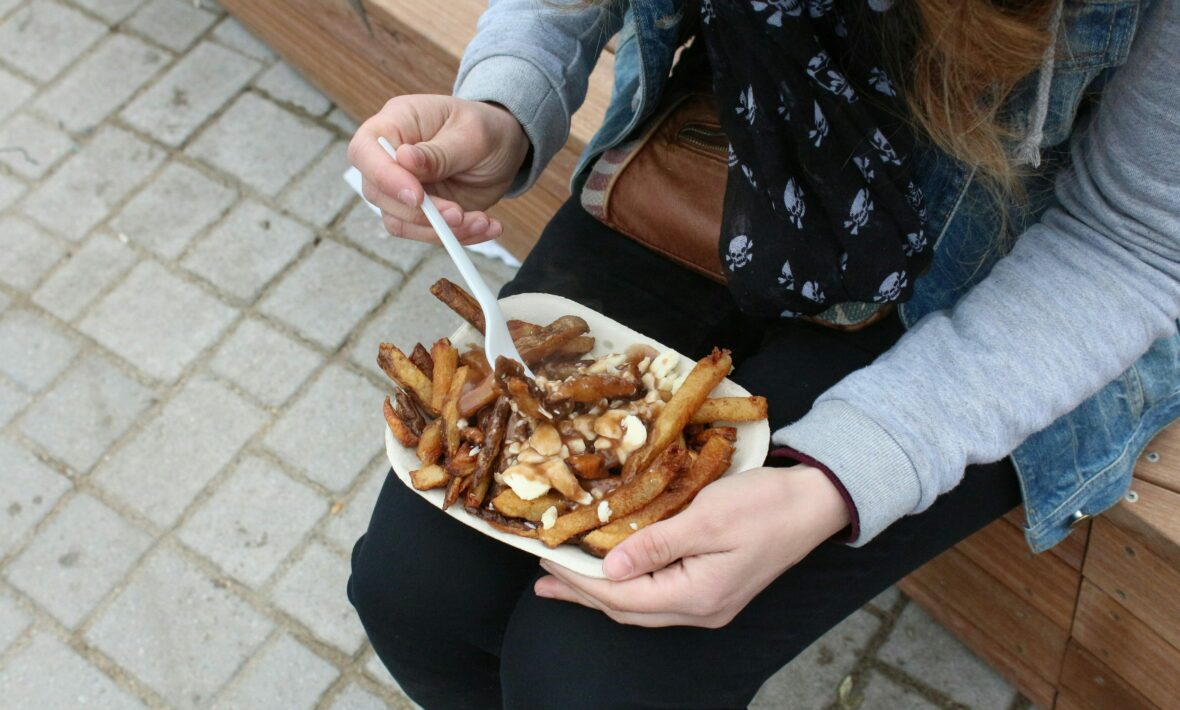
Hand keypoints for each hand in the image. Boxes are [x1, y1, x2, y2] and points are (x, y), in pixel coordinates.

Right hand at [348, 95, 529, 243]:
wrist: (505, 147)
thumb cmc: (486, 129)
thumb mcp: (472, 135)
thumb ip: (439, 152)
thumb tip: (404, 159)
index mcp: (396, 123)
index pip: (365, 150)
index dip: (383, 177)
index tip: (417, 197)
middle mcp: (391, 157)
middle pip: (377, 193)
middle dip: (421, 213)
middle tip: (459, 214)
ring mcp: (402, 187)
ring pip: (399, 221)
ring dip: (442, 230)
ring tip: (482, 222)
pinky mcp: (420, 211)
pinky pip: (425, 233)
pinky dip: (458, 236)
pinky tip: (486, 227)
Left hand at [534, 465, 849, 627]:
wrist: (814, 503)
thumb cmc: (764, 504)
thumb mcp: (707, 518)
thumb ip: (656, 545)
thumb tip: (609, 572)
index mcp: (697, 595)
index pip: (620, 595)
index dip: (579, 579)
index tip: (546, 558)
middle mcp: (701, 609)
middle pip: (626, 608)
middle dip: (581, 592)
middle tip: (542, 576)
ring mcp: (709, 603)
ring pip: (640, 604)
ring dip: (601, 590)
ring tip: (564, 578)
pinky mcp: (713, 588)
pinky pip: (657, 594)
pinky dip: (627, 583)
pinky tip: (612, 571)